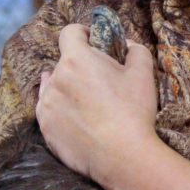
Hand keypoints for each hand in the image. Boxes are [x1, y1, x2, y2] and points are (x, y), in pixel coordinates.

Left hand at [36, 24, 158, 188]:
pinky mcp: (45, 128)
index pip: (70, 32)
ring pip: (52, 86)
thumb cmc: (133, 111)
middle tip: (99, 80)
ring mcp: (46, 105)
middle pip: (63, 62)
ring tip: (86, 100)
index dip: (83, 33)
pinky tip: (76, 117)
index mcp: (76, 59)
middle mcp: (55, 78)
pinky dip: (59, 109)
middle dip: (79, 66)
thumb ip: (135, 50)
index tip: (93, 41)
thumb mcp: (143, 73)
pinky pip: (48, 110)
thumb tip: (128, 44)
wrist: (122, 157)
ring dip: (66, 87)